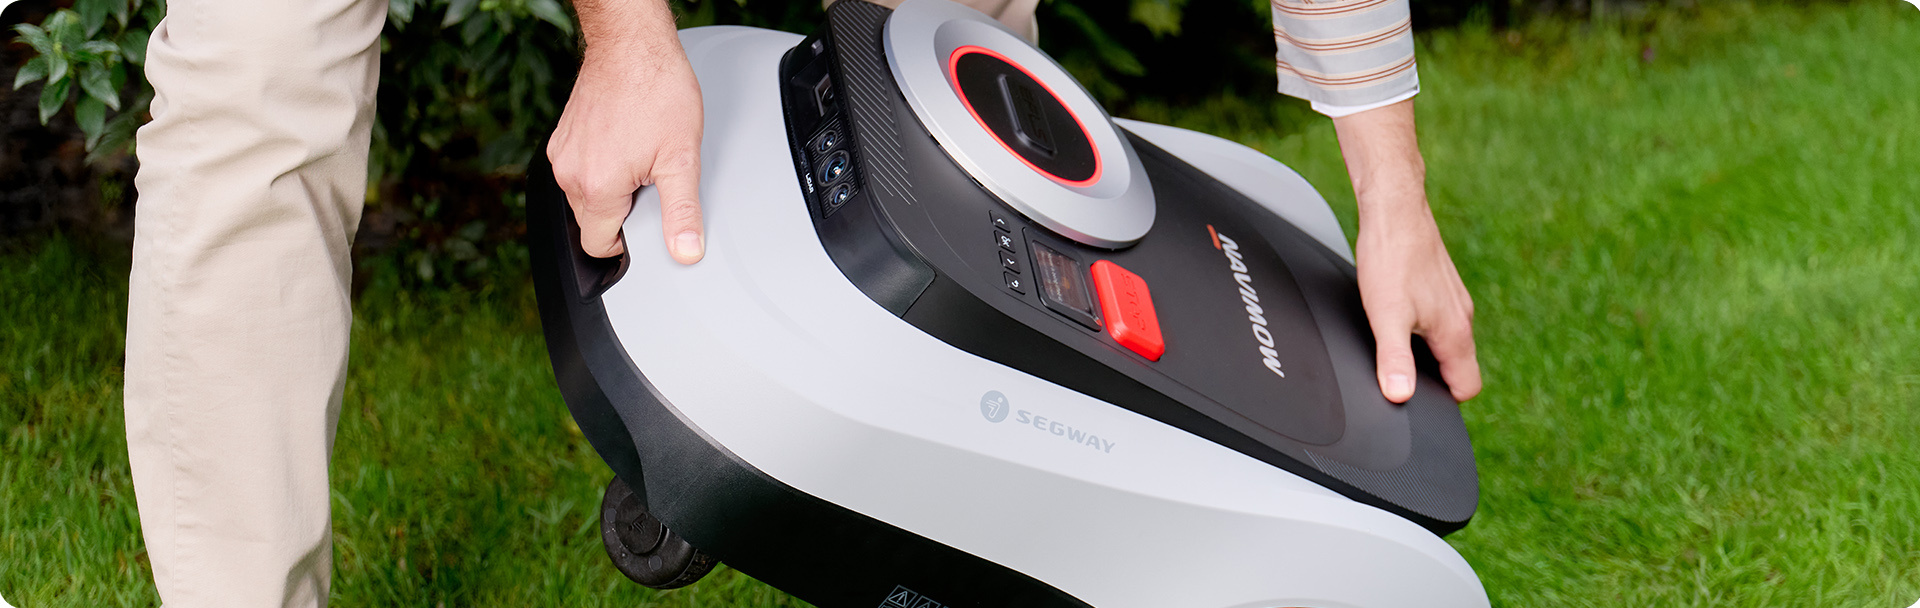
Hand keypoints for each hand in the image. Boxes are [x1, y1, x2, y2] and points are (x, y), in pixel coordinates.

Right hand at [548, 1, 704, 263]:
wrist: (633, 45)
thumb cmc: (657, 90)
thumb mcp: (682, 158)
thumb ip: (682, 211)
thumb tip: (686, 251)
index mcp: (596, 187)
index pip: (598, 246)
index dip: (627, 243)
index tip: (647, 222)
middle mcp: (569, 173)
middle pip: (590, 222)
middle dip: (620, 213)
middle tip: (649, 181)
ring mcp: (561, 153)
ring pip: (583, 197)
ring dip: (610, 190)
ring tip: (638, 159)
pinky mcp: (561, 138)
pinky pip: (577, 171)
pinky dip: (599, 168)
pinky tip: (624, 144)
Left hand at [1355, 202, 1480, 402]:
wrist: (1394, 211)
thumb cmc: (1392, 258)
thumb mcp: (1386, 317)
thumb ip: (1394, 359)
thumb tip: (1400, 396)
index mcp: (1455, 332)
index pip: (1467, 387)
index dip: (1444, 402)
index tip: (1417, 400)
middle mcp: (1461, 317)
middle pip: (1457, 367)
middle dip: (1434, 380)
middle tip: (1399, 376)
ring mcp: (1453, 300)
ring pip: (1448, 342)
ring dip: (1426, 354)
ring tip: (1394, 348)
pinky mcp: (1440, 286)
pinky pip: (1439, 320)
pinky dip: (1422, 330)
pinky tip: (1396, 319)